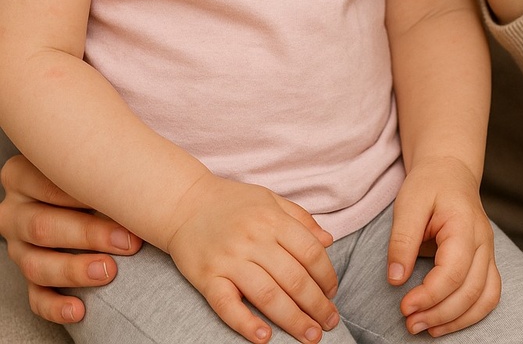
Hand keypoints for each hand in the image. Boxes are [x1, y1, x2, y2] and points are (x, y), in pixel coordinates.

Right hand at [0, 153, 141, 324]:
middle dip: (88, 235)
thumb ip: (103, 164)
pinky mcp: (27, 278)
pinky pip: (35, 297)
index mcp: (21, 174)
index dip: (84, 195)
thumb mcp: (91, 162)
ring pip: (36, 265)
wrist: (92, 202)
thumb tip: (150, 168)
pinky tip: (80, 309)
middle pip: (41, 226)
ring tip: (109, 271)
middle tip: (128, 241)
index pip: (48, 184)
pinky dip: (57, 306)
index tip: (121, 201)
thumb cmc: (97, 174)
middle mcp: (14, 211)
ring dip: (74, 270)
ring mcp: (18, 247)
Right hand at [166, 172, 338, 343]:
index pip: (309, 252)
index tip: (332, 292)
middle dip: (316, 305)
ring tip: (310, 336)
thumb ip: (300, 218)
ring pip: (268, 295)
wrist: (184, 203)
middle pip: (293, 278)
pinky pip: (228, 306)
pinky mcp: (208, 278)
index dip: (326, 275)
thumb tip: (328, 241)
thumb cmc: (231, 202)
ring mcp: (230, 260)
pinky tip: (264, 338)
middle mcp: (253, 239)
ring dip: (293, 320)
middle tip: (329, 322)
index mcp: (272, 219)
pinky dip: (246, 324)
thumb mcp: (269, 199)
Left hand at [387, 158, 499, 336]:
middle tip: (410, 323)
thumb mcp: (408, 203)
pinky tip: (445, 322)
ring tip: (426, 328)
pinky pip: (487, 296)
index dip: (429, 295)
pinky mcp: (486, 261)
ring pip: (484, 298)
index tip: (404, 306)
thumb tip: (396, 280)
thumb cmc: (429, 184)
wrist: (450, 171)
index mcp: (465, 224)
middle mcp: (483, 241)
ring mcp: (488, 252)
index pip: (453, 271)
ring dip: (456, 321)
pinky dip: (470, 315)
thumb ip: (402, 240)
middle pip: (470, 290)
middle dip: (439, 314)